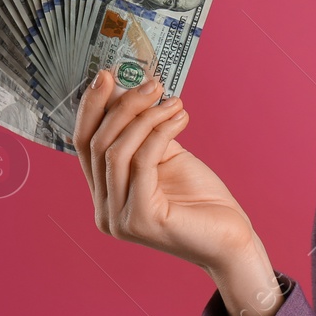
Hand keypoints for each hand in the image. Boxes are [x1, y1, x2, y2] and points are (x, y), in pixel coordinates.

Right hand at [72, 70, 256, 272]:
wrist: (231, 241)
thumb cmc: (201, 200)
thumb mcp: (166, 158)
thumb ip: (144, 133)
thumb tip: (127, 89)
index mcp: (105, 195)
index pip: (84, 144)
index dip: (92, 107)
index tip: (108, 74)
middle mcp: (103, 210)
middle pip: (96, 144)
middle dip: (123, 106)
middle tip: (152, 82)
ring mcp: (118, 219)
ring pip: (116, 151)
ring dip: (145, 116)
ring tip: (173, 100)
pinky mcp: (141, 219)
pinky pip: (142, 163)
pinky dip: (160, 133)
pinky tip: (180, 118)